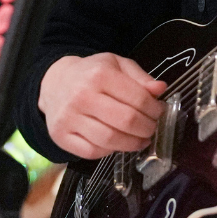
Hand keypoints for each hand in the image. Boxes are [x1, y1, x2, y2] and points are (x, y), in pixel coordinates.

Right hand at [39, 53, 166, 160]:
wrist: (55, 82)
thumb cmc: (91, 74)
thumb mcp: (117, 65)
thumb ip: (140, 77)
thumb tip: (160, 89)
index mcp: (99, 75)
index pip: (138, 98)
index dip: (155, 109)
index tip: (158, 112)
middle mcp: (82, 96)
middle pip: (126, 121)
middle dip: (147, 128)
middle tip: (151, 128)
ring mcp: (69, 118)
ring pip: (110, 140)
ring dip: (132, 144)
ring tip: (140, 139)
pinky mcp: (61, 136)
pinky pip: (92, 152)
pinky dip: (109, 151)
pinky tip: (117, 143)